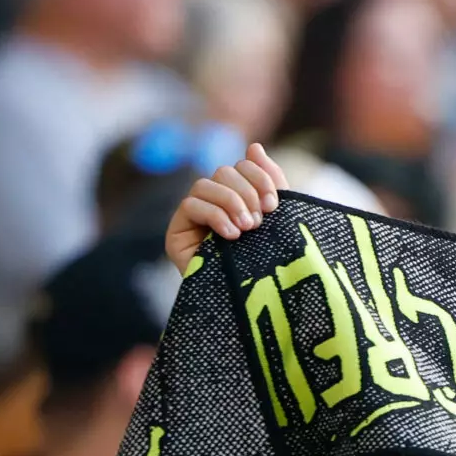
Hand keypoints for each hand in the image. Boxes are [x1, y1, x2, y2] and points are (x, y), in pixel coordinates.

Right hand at [165, 142, 287, 271]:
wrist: (254, 308)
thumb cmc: (268, 267)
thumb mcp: (277, 223)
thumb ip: (270, 183)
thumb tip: (254, 146)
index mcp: (239, 198)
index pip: (243, 166)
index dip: (259, 176)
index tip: (274, 203)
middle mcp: (215, 204)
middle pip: (224, 172)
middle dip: (246, 193)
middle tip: (259, 221)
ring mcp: (194, 218)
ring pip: (205, 184)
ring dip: (230, 202)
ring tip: (247, 229)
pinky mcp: (177, 234)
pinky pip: (191, 206)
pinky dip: (214, 216)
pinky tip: (231, 236)